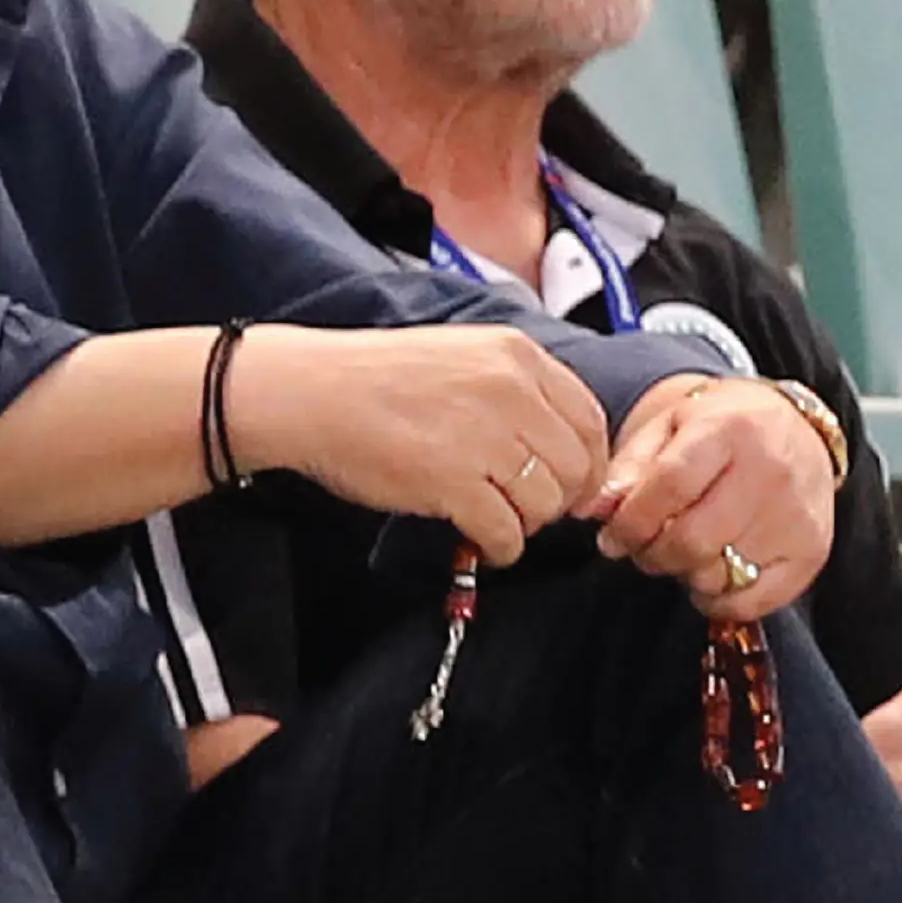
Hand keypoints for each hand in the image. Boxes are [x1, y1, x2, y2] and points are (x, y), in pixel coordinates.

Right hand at [224, 324, 611, 565]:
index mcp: (515, 356)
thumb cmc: (376, 379)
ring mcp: (482, 437)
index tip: (571, 484)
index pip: (590, 420)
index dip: (588, 463)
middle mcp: (508, 391)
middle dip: (559, 500)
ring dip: (526, 524)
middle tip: (528, 509)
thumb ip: (514, 389)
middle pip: (576, 468)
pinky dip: (499, 547)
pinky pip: (506, 532)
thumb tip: (557, 444)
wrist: (311, 393)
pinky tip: (479, 540)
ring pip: (546, 504)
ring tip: (497, 522)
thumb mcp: (461, 356)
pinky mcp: (453, 482)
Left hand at [582, 374, 836, 616]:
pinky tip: (708, 576)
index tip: (610, 538)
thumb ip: (628, 468)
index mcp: (729, 429)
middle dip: (651, 554)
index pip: (670, 487)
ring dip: (683, 574)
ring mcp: (797, 516)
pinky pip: (752, 603)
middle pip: (692, 540)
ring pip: (718, 575)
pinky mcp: (812, 553)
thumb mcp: (669, 427)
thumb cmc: (720, 428)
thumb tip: (589, 510)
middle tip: (640, 548)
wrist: (794, 428)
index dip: (630, 522)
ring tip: (678, 551)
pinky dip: (718, 600)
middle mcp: (771, 471)